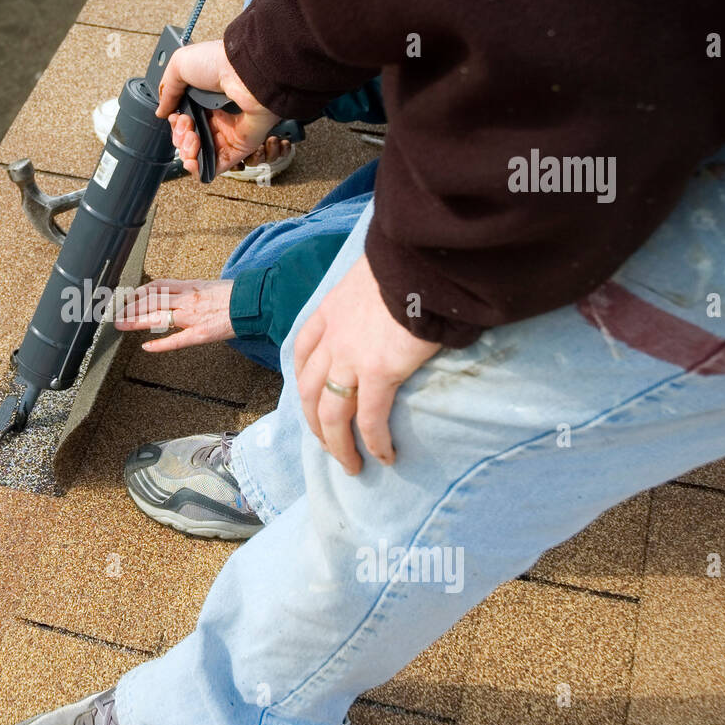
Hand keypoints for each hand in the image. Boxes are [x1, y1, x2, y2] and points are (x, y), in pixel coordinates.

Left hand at [114, 278, 235, 351]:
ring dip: (136, 321)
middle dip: (131, 307)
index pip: (157, 286)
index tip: (127, 296)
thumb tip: (176, 293)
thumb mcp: (208, 285)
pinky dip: (159, 345)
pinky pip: (176, 341)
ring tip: (122, 325)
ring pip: (158, 316)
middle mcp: (187, 300)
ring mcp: (192, 317)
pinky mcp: (200, 334)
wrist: (253, 302)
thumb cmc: (235, 295)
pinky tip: (146, 348)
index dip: (138, 291)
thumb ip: (190, 290)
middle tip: (116, 312)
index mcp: (189, 286)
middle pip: (151, 300)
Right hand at [154, 40, 279, 178]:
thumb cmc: (218, 62)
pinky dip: (201, 170)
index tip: (176, 117)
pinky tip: (192, 163)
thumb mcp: (179, 65)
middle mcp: (216, 116)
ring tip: (191, 140)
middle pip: (189, 141)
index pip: (183, 122)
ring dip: (187, 153)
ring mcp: (228, 132)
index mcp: (204, 98)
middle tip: (186, 126)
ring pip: (200, 155)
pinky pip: (217, 166)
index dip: (176, 125)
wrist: (246, 71)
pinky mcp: (239, 146)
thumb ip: (166, 90)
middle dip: (180, 139)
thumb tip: (161, 112)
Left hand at [293, 254, 440, 474]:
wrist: (421, 257)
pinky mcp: (379, 371)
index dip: (304, 378)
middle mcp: (333, 338)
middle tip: (329, 446)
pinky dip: (374, 442)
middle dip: (315, 422)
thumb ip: (372, 292)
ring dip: (338, 444)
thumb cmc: (408, 260)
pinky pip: (370, 418)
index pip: (303, 350)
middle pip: (310, 390)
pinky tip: (385, 457)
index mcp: (330, 311)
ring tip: (351, 466)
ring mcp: (351, 357)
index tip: (310, 398)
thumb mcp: (374, 271)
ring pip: (331, 412)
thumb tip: (394, 298)